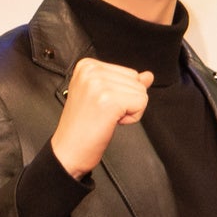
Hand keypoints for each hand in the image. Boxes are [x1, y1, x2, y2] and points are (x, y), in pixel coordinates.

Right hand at [53, 55, 152, 176]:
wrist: (68, 151)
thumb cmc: (81, 128)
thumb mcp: (104, 97)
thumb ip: (126, 83)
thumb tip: (148, 76)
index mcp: (86, 66)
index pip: (129, 73)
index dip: (121, 94)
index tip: (100, 105)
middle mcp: (91, 71)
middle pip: (136, 81)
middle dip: (127, 101)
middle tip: (102, 113)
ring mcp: (99, 84)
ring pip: (141, 92)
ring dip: (128, 110)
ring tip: (105, 118)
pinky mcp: (109, 100)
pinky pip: (141, 103)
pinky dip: (131, 118)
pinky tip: (111, 122)